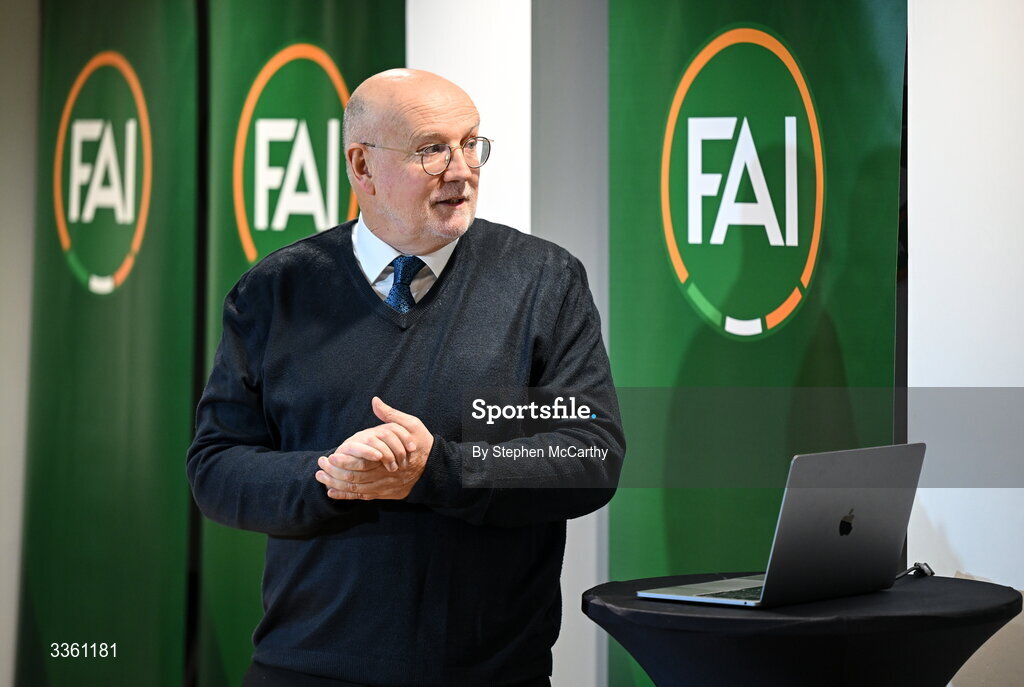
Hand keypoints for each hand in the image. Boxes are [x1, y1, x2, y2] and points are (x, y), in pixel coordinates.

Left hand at [316, 397, 433, 499]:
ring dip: (337, 485)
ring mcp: (385, 486)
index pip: (362, 462)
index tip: (331, 455)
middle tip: (319, 467)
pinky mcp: (386, 493)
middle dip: (335, 474)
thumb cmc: (422, 443)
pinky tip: (332, 492)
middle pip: (356, 478)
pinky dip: (347, 496)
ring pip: (357, 489)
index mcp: (390, 459)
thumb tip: (375, 401)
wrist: (435, 466)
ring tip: (321, 478)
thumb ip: (391, 415)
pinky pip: (363, 496)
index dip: (345, 461)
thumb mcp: (410, 424)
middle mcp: (386, 475)